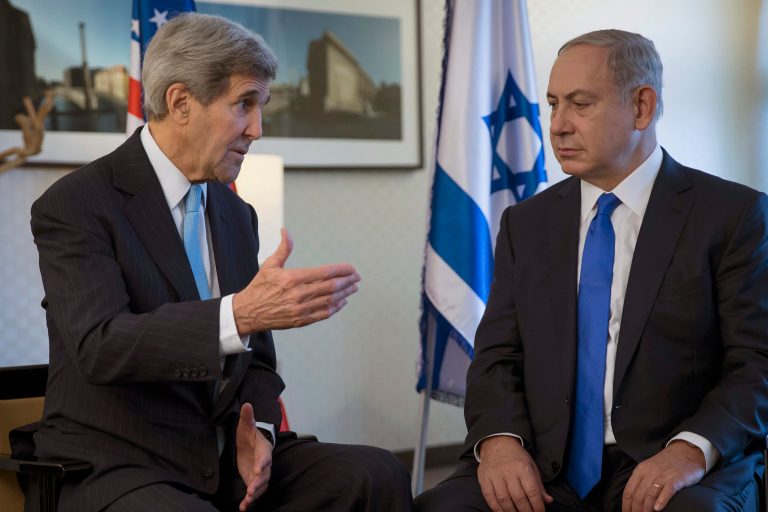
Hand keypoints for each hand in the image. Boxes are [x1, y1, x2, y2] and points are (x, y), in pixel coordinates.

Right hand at [233, 228, 360, 333]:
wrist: (248, 312)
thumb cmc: (259, 287)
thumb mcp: (269, 265)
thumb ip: (283, 249)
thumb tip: (286, 231)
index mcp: (292, 278)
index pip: (323, 273)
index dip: (341, 270)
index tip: (351, 268)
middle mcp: (298, 294)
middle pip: (330, 287)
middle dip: (347, 281)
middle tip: (357, 277)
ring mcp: (300, 309)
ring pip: (329, 300)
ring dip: (345, 293)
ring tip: (354, 287)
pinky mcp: (301, 320)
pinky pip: (323, 314)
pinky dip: (335, 307)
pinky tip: (342, 301)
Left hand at [236, 402, 272, 510]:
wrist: (251, 443)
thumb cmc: (249, 434)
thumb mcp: (246, 425)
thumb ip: (247, 417)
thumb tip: (246, 404)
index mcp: (264, 449)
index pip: (265, 457)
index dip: (262, 463)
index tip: (258, 470)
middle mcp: (264, 463)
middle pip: (265, 475)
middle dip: (258, 483)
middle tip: (251, 490)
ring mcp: (260, 473)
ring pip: (261, 486)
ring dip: (255, 494)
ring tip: (247, 501)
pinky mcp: (253, 480)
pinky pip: (254, 492)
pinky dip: (249, 500)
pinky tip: (243, 507)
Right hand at [477, 436, 552, 511]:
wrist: (497, 443)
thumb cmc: (516, 457)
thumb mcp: (531, 467)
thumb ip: (539, 486)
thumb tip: (548, 501)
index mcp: (523, 467)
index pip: (532, 491)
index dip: (537, 506)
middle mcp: (509, 471)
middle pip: (518, 497)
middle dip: (526, 511)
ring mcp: (495, 475)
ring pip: (503, 499)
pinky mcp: (484, 478)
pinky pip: (489, 497)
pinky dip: (496, 508)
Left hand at [621, 441, 705, 511]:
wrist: (686, 451)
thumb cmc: (667, 464)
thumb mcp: (650, 469)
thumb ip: (642, 482)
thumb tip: (633, 500)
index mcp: (640, 470)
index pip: (629, 491)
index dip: (626, 506)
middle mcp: (650, 473)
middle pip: (638, 496)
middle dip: (636, 510)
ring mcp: (663, 475)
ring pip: (650, 495)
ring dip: (646, 510)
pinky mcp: (677, 479)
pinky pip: (667, 490)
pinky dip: (661, 500)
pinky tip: (658, 509)